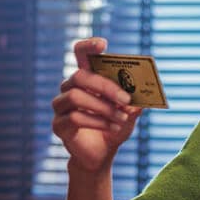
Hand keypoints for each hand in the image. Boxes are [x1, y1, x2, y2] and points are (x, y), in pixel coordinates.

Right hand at [51, 38, 141, 172]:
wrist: (102, 155)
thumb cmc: (114, 127)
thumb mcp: (130, 114)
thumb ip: (134, 103)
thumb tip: (140, 95)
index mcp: (87, 79)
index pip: (80, 54)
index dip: (88, 46)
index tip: (103, 44)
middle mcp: (70, 88)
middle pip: (80, 76)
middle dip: (106, 87)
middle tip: (126, 100)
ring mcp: (61, 106)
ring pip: (77, 97)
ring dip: (104, 107)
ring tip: (122, 118)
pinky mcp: (59, 125)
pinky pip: (75, 117)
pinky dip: (98, 121)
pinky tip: (112, 127)